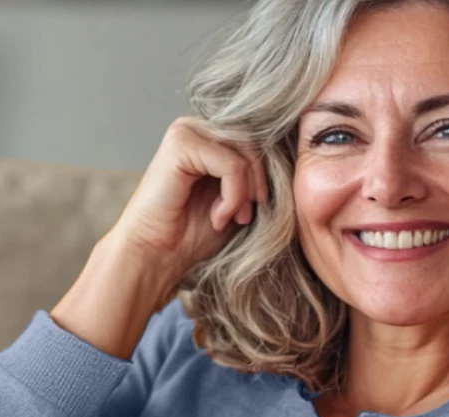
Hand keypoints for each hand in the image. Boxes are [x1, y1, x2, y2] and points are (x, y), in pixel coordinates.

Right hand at [111, 115, 269, 277]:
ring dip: (245, 192)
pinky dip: (233, 196)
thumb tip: (292, 158)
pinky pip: (232, 165)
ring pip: (246, 152)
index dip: (264, 175)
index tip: (253, 210)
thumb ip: (255, 175)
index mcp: (208, 135)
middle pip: (255, 142)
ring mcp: (186, 132)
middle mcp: (196, 127)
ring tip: (230, 218)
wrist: (156, 256)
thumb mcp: (237, 199)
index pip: (257, 139)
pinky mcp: (180, 144)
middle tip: (246, 217)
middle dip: (259, 183)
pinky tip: (218, 217)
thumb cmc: (192, 234)